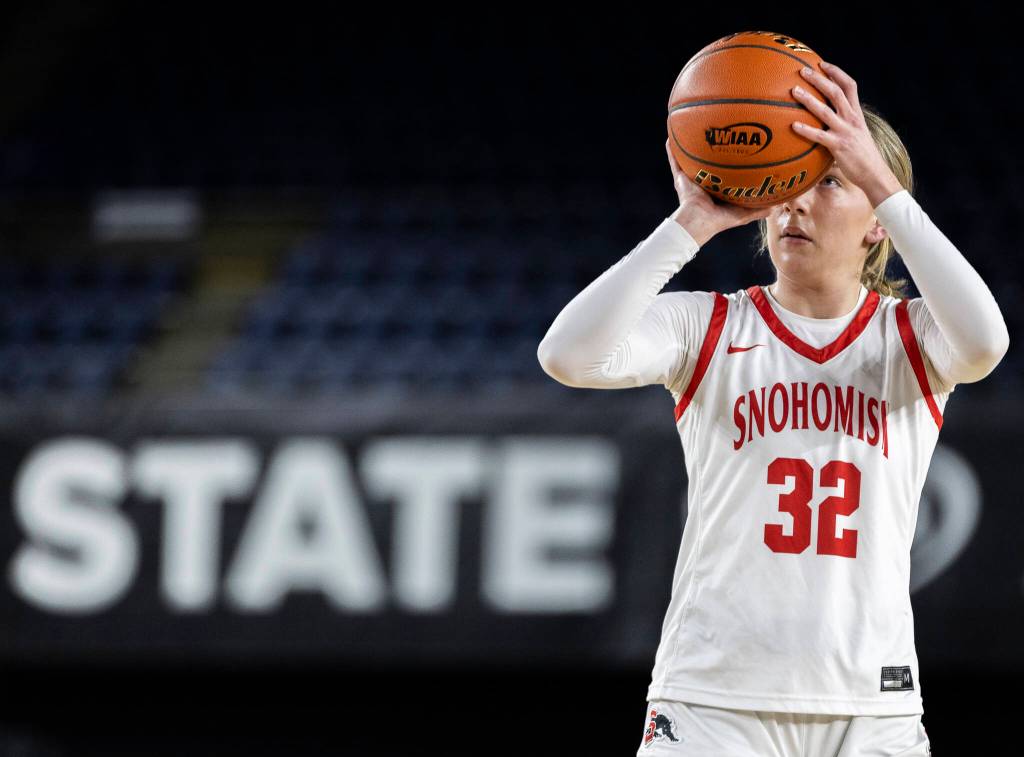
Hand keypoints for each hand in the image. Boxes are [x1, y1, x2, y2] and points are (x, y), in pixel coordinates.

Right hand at [665, 138, 771, 244]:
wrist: (699, 221)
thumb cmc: (719, 220)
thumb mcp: (743, 214)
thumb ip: (758, 210)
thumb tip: (777, 206)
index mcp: (716, 189)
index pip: (723, 173)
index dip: (729, 161)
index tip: (738, 147)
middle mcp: (703, 182)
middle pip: (707, 162)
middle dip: (711, 149)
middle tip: (719, 132)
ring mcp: (690, 179)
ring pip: (690, 159)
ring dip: (689, 146)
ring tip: (692, 129)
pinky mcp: (680, 179)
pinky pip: (675, 161)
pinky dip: (671, 151)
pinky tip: (670, 137)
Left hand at [789, 61, 901, 205]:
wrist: (874, 173)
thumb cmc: (862, 156)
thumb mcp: (857, 134)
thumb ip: (844, 124)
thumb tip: (826, 121)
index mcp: (857, 114)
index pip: (850, 85)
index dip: (837, 72)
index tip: (822, 64)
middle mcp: (852, 119)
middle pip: (836, 92)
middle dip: (819, 79)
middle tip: (803, 71)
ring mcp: (845, 132)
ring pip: (825, 110)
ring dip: (809, 99)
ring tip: (794, 91)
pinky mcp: (838, 146)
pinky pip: (819, 136)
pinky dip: (806, 130)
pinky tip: (793, 126)